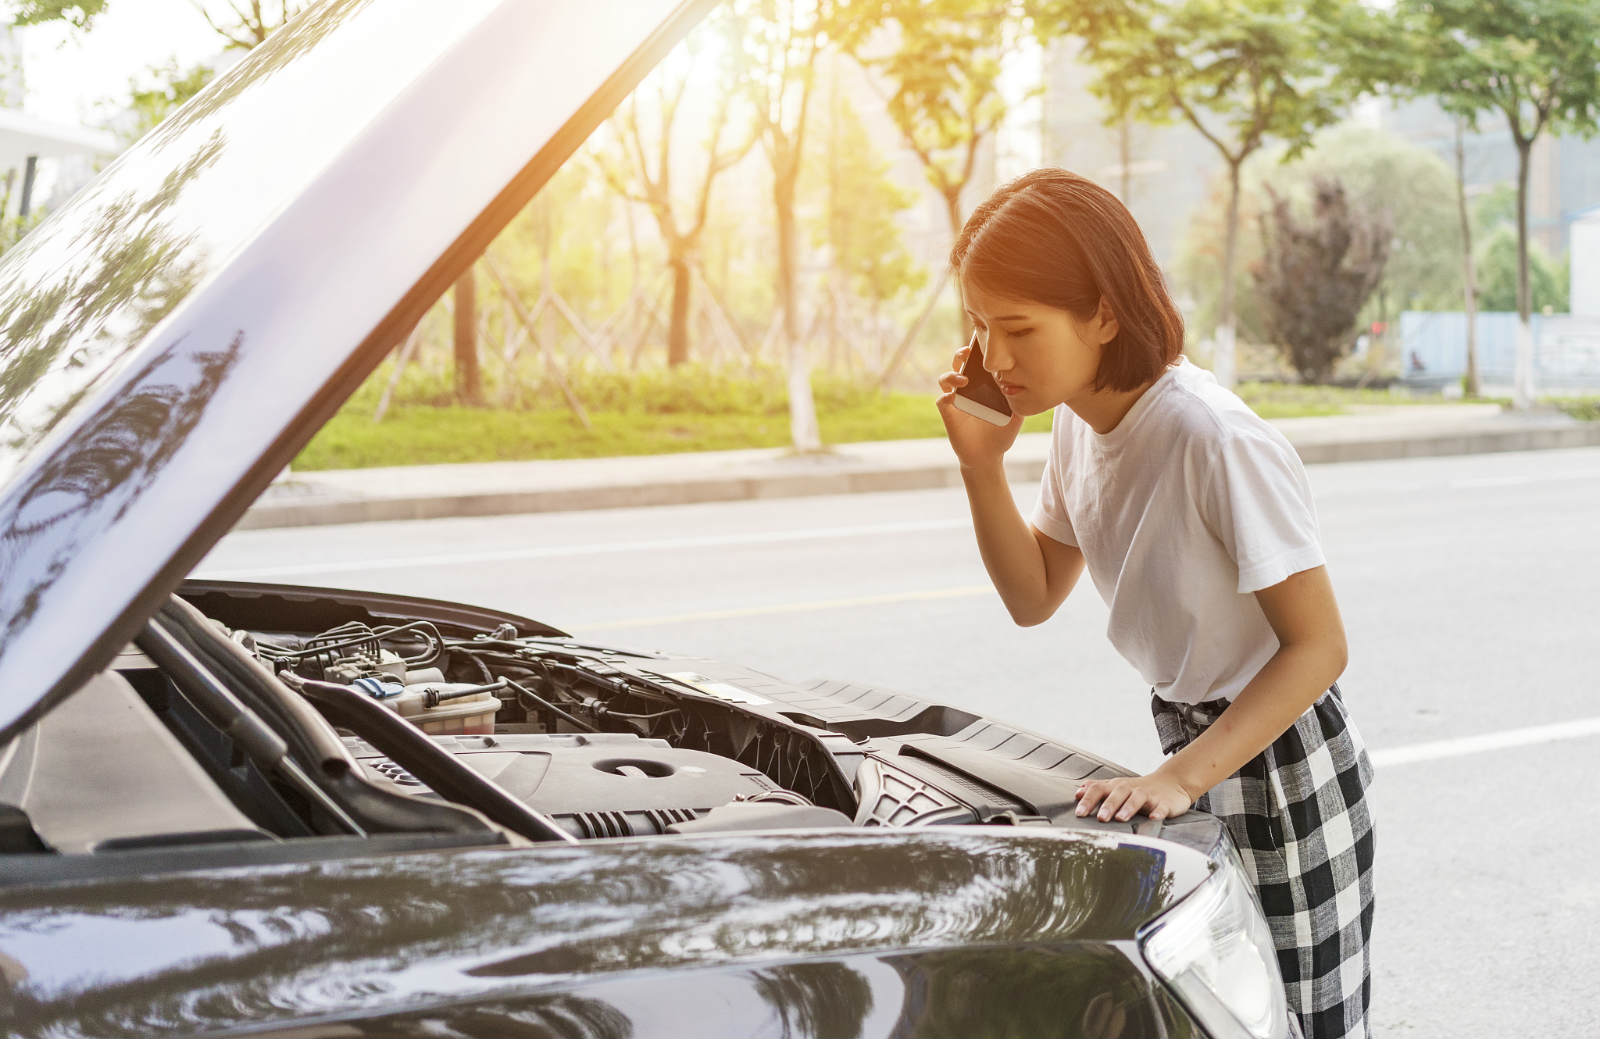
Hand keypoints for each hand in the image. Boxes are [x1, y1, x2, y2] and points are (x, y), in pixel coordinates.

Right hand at [935, 341, 1022, 468]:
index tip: (984, 343)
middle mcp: (967, 389)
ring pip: (945, 379)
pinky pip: (942, 400)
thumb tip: (1030, 384)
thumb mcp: (1016, 415)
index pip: (977, 361)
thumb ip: (1021, 400)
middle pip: (958, 363)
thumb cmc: (1001, 433)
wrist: (988, 457)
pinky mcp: (949, 414)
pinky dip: (946, 397)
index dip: (977, 350)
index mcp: (982, 385)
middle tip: (967, 352)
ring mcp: (956, 401)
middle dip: (961, 354)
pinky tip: (955, 399)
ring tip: (964, 380)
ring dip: (951, 375)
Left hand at [1074, 770, 1194, 821]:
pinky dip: (1157, 813)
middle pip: (1117, 793)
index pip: (1099, 789)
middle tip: (1100, 817)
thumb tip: (1079, 791)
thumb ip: (1099, 788)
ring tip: (1121, 818)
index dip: (1088, 800)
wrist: (1171, 783)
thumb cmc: (1139, 788)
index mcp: (1117, 786)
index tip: (1079, 813)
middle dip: (1108, 805)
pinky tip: (1153, 818)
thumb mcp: (1117, 786)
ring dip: (1128, 807)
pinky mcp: (1164, 803)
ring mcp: (1148, 795)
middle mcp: (1131, 789)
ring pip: (1137, 798)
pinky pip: (1161, 807)